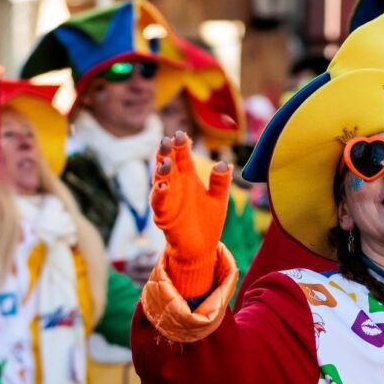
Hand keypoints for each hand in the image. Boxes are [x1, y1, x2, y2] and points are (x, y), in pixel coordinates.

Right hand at [151, 132, 230, 295]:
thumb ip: (220, 182)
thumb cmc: (207, 221)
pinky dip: (159, 194)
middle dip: (166, 153)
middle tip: (168, 141)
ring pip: (160, 181)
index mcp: (188, 178)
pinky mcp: (163, 215)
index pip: (183, 157)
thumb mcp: (218, 199)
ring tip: (166, 162)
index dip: (181, 146)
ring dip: (161, 171)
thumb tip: (225, 163)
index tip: (182, 135)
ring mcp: (167, 200)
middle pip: (168, 164)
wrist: (201, 248)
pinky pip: (159, 203)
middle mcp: (175, 185)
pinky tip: (163, 186)